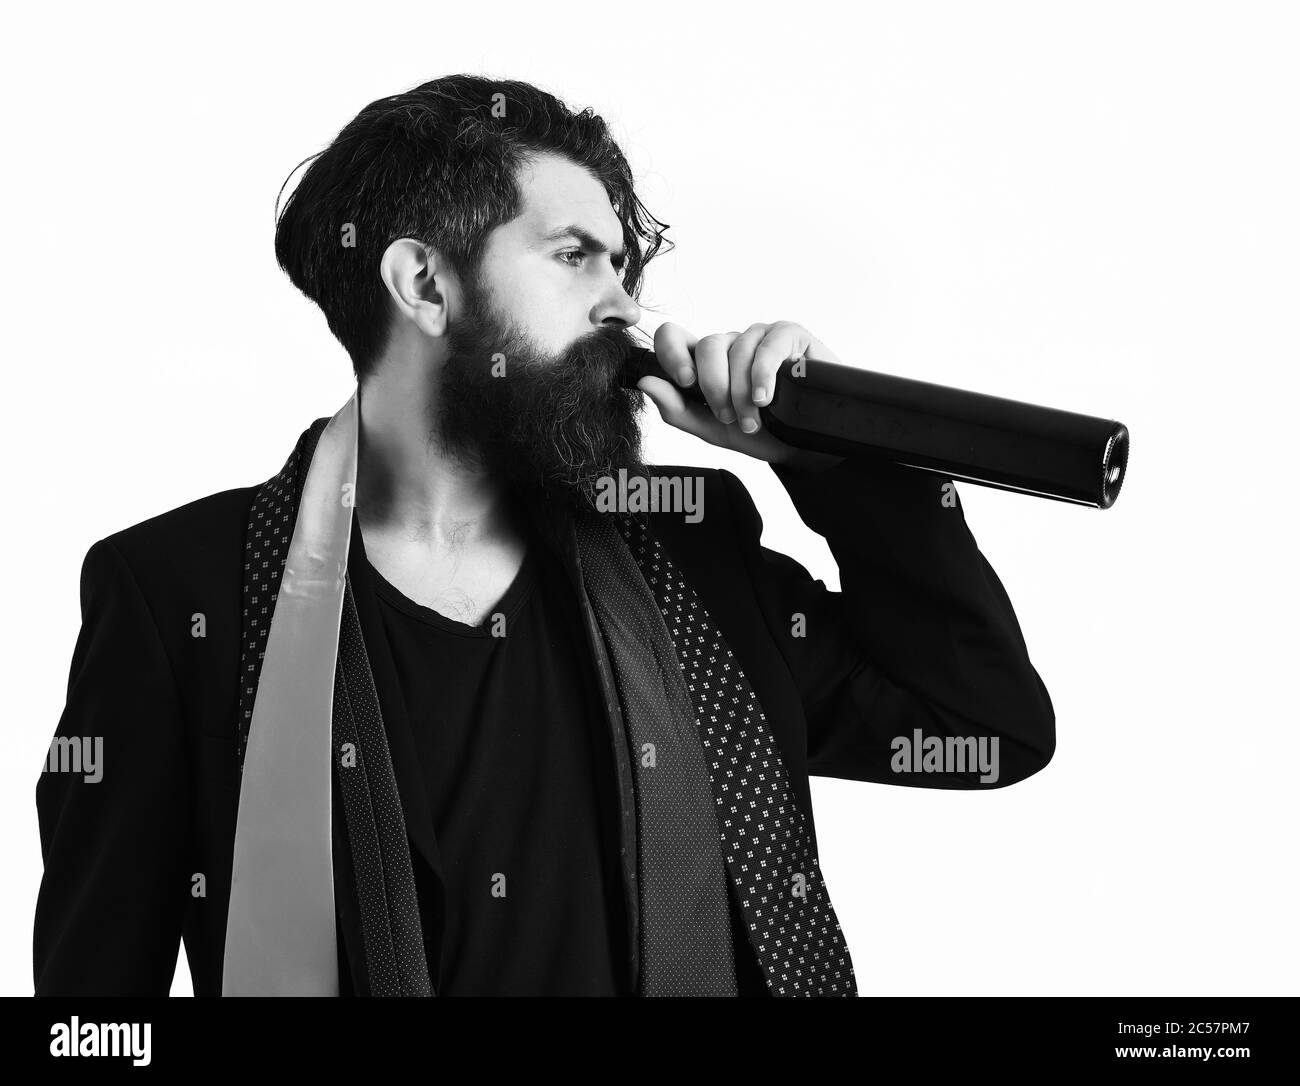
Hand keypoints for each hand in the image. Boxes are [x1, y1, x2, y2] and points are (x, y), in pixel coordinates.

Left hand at [637, 320, 845, 469]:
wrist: (806, 445)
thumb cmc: (760, 433)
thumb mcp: (713, 429)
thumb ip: (677, 409)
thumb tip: (645, 382)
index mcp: (705, 362)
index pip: (673, 336)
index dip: (672, 352)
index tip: (684, 382)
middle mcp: (730, 344)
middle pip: (708, 345)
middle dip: (715, 387)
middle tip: (729, 417)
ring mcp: (760, 336)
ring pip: (737, 349)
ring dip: (742, 392)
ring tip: (754, 419)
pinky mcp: (789, 335)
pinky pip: (768, 347)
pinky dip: (762, 376)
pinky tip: (765, 397)